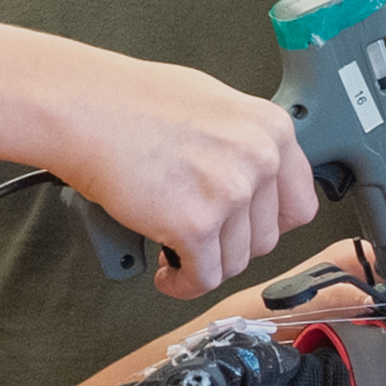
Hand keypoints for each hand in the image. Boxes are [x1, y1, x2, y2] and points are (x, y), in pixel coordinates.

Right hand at [60, 57, 315, 297]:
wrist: (86, 108)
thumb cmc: (134, 102)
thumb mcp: (214, 106)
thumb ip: (245, 144)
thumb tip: (257, 179)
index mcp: (271, 129)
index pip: (300, 204)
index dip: (267, 224)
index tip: (247, 230)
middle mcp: (260, 159)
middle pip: (266, 239)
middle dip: (231, 244)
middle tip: (202, 237)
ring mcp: (230, 192)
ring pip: (234, 262)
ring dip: (205, 264)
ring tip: (178, 251)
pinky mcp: (195, 224)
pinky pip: (203, 277)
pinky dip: (183, 283)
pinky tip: (168, 272)